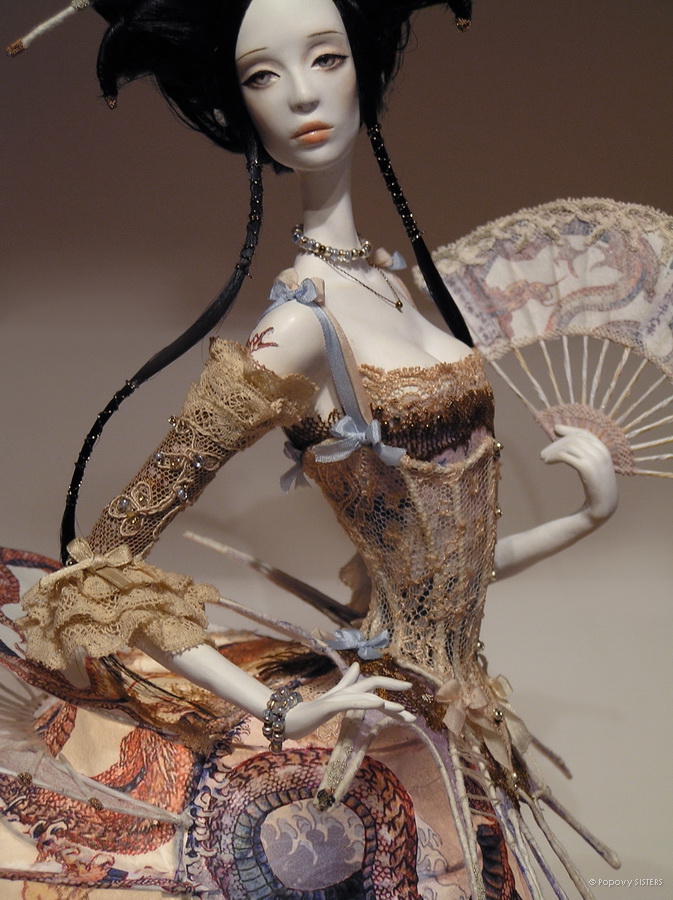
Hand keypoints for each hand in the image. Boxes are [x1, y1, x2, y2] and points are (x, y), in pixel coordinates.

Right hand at [284, 662, 414, 739]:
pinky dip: (366, 700)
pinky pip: (351, 702)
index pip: (373, 683)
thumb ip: (346, 683)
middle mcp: (345, 691)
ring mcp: (337, 698)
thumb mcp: (333, 697)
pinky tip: (379, 702)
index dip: (391, 685)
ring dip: (386, 703)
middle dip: (394, 688)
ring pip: (365, 695)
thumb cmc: (310, 711)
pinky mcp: (329, 705)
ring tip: (403, 710)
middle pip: (373, 683)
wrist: (288, 720)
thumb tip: (357, 666)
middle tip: (412, 695)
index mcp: (348, 691)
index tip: (409, 690)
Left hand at [541, 425, 617, 521]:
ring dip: (553, 450)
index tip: (556, 429)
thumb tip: (566, 442)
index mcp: (603, 449)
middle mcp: (600, 451)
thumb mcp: (592, 466)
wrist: (605, 504)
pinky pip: (566, 456)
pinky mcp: (587, 468)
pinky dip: (554, 456)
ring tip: (543, 458)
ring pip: (569, 446)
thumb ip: (584, 454)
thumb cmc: (596, 486)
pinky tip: (547, 462)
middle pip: (574, 439)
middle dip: (556, 443)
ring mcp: (595, 459)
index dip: (570, 429)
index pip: (585, 433)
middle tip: (543, 453)